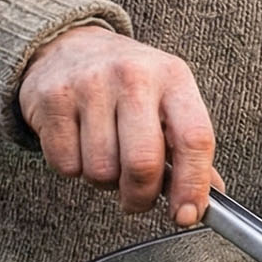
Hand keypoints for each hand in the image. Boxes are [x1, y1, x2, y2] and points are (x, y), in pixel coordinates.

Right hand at [19, 26, 219, 223]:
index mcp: (172, 77)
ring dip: (104, 181)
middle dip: (140, 196)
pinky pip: (66, 164)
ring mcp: (90, 85)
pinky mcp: (53, 99)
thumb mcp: (167, 98)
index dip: (193, 185)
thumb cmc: (127, 81)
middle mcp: (133, 76)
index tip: (186, 214)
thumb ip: (188, 145)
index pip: (194, 139)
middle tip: (136, 198)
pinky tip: (79, 145)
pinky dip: (73, 169)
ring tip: (106, 158)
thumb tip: (209, 197)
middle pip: (143, 163)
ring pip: (101, 171)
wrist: (68, 46)